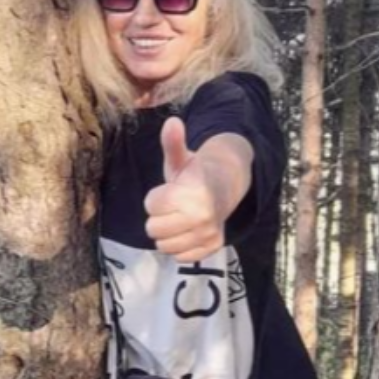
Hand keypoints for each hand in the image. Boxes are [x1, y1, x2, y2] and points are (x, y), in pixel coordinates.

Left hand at [144, 117, 226, 262]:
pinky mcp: (211, 247)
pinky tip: (187, 231)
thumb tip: (172, 121)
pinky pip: (180, 257)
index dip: (156, 198)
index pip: (151, 206)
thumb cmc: (195, 172)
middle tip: (172, 207)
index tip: (169, 191)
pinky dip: (180, 247)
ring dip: (167, 234)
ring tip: (179, 219)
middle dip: (159, 217)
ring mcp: (207, 234)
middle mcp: (201, 217)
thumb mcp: (181, 158)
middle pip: (153, 229)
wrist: (226, 185)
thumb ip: (173, 142)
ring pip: (164, 246)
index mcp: (191, 193)